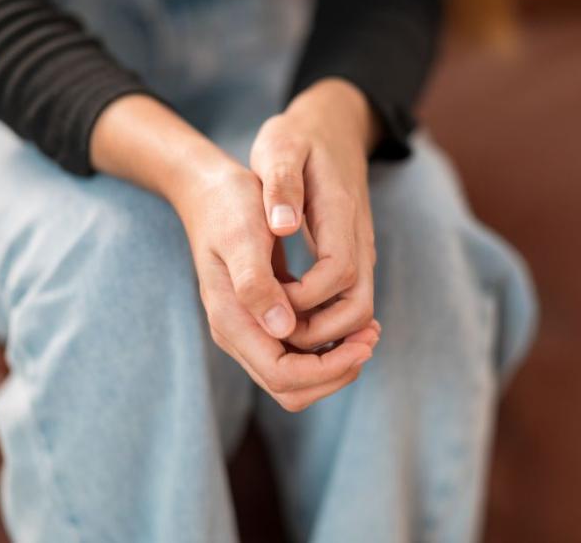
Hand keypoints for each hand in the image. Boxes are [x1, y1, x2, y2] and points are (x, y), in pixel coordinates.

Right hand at [91, 94, 378, 410]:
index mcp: (231, 319)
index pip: (282, 374)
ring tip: (368, 333)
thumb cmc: (228, 205)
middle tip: (371, 339)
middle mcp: (236, 334)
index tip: (364, 342)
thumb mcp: (243, 235)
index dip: (328, 368)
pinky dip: (325, 348)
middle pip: (290, 388)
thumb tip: (283, 328)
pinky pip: (295, 354)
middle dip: (335, 371)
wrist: (208, 192)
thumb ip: (256, 283)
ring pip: (294, 378)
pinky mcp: (259, 320)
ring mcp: (247, 330)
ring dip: (334, 363)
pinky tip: (351, 324)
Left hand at [250, 78, 380, 349]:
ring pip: (359, 309)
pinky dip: (327, 321)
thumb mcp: (279, 145)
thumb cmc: (298, 137)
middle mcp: (360, 237)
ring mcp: (361, 249)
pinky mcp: (353, 255)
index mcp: (341, 212)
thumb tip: (282, 225)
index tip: (270, 301)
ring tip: (281, 336)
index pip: (339, 273)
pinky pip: (349, 301)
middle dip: (323, 332)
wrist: (333, 126)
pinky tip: (292, 322)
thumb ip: (282, 183)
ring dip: (326, 334)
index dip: (306, 299)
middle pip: (359, 306)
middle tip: (277, 335)